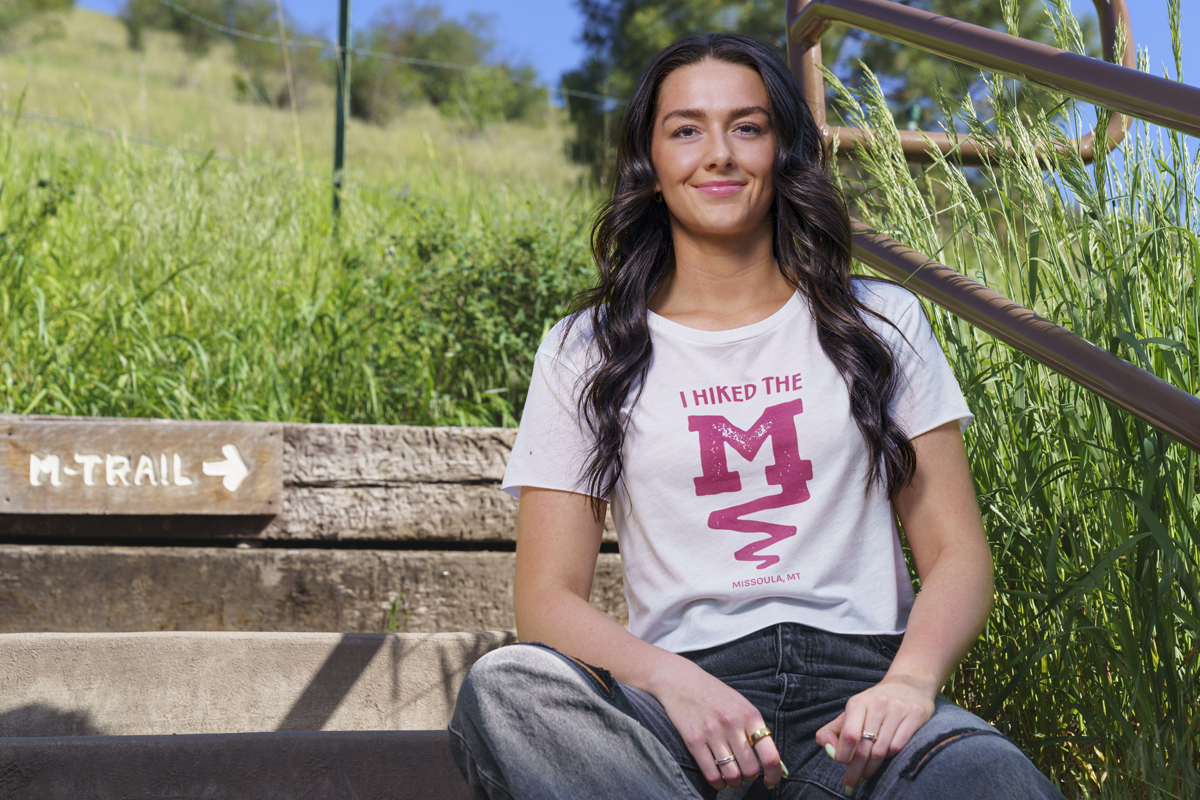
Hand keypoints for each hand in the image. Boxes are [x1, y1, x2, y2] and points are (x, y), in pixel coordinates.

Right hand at [653, 659, 784, 790]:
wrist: (681, 681)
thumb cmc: (715, 695)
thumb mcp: (741, 705)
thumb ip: (755, 730)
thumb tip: (772, 762)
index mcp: (750, 715)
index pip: (770, 755)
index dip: (774, 774)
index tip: (771, 780)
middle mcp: (732, 724)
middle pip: (750, 769)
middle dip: (750, 778)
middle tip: (745, 773)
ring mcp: (712, 733)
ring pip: (732, 775)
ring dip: (734, 782)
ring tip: (732, 776)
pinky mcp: (693, 740)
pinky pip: (711, 774)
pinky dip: (718, 783)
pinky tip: (719, 779)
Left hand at [814, 675, 935, 791]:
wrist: (909, 684)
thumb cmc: (874, 704)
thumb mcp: (852, 711)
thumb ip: (833, 730)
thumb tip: (828, 750)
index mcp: (857, 703)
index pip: (848, 736)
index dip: (843, 755)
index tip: (842, 766)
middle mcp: (877, 704)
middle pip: (864, 747)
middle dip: (855, 770)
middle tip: (851, 784)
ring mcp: (898, 709)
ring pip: (882, 750)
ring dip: (872, 768)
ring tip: (867, 774)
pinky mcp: (916, 714)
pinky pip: (900, 746)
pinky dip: (890, 757)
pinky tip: (885, 760)